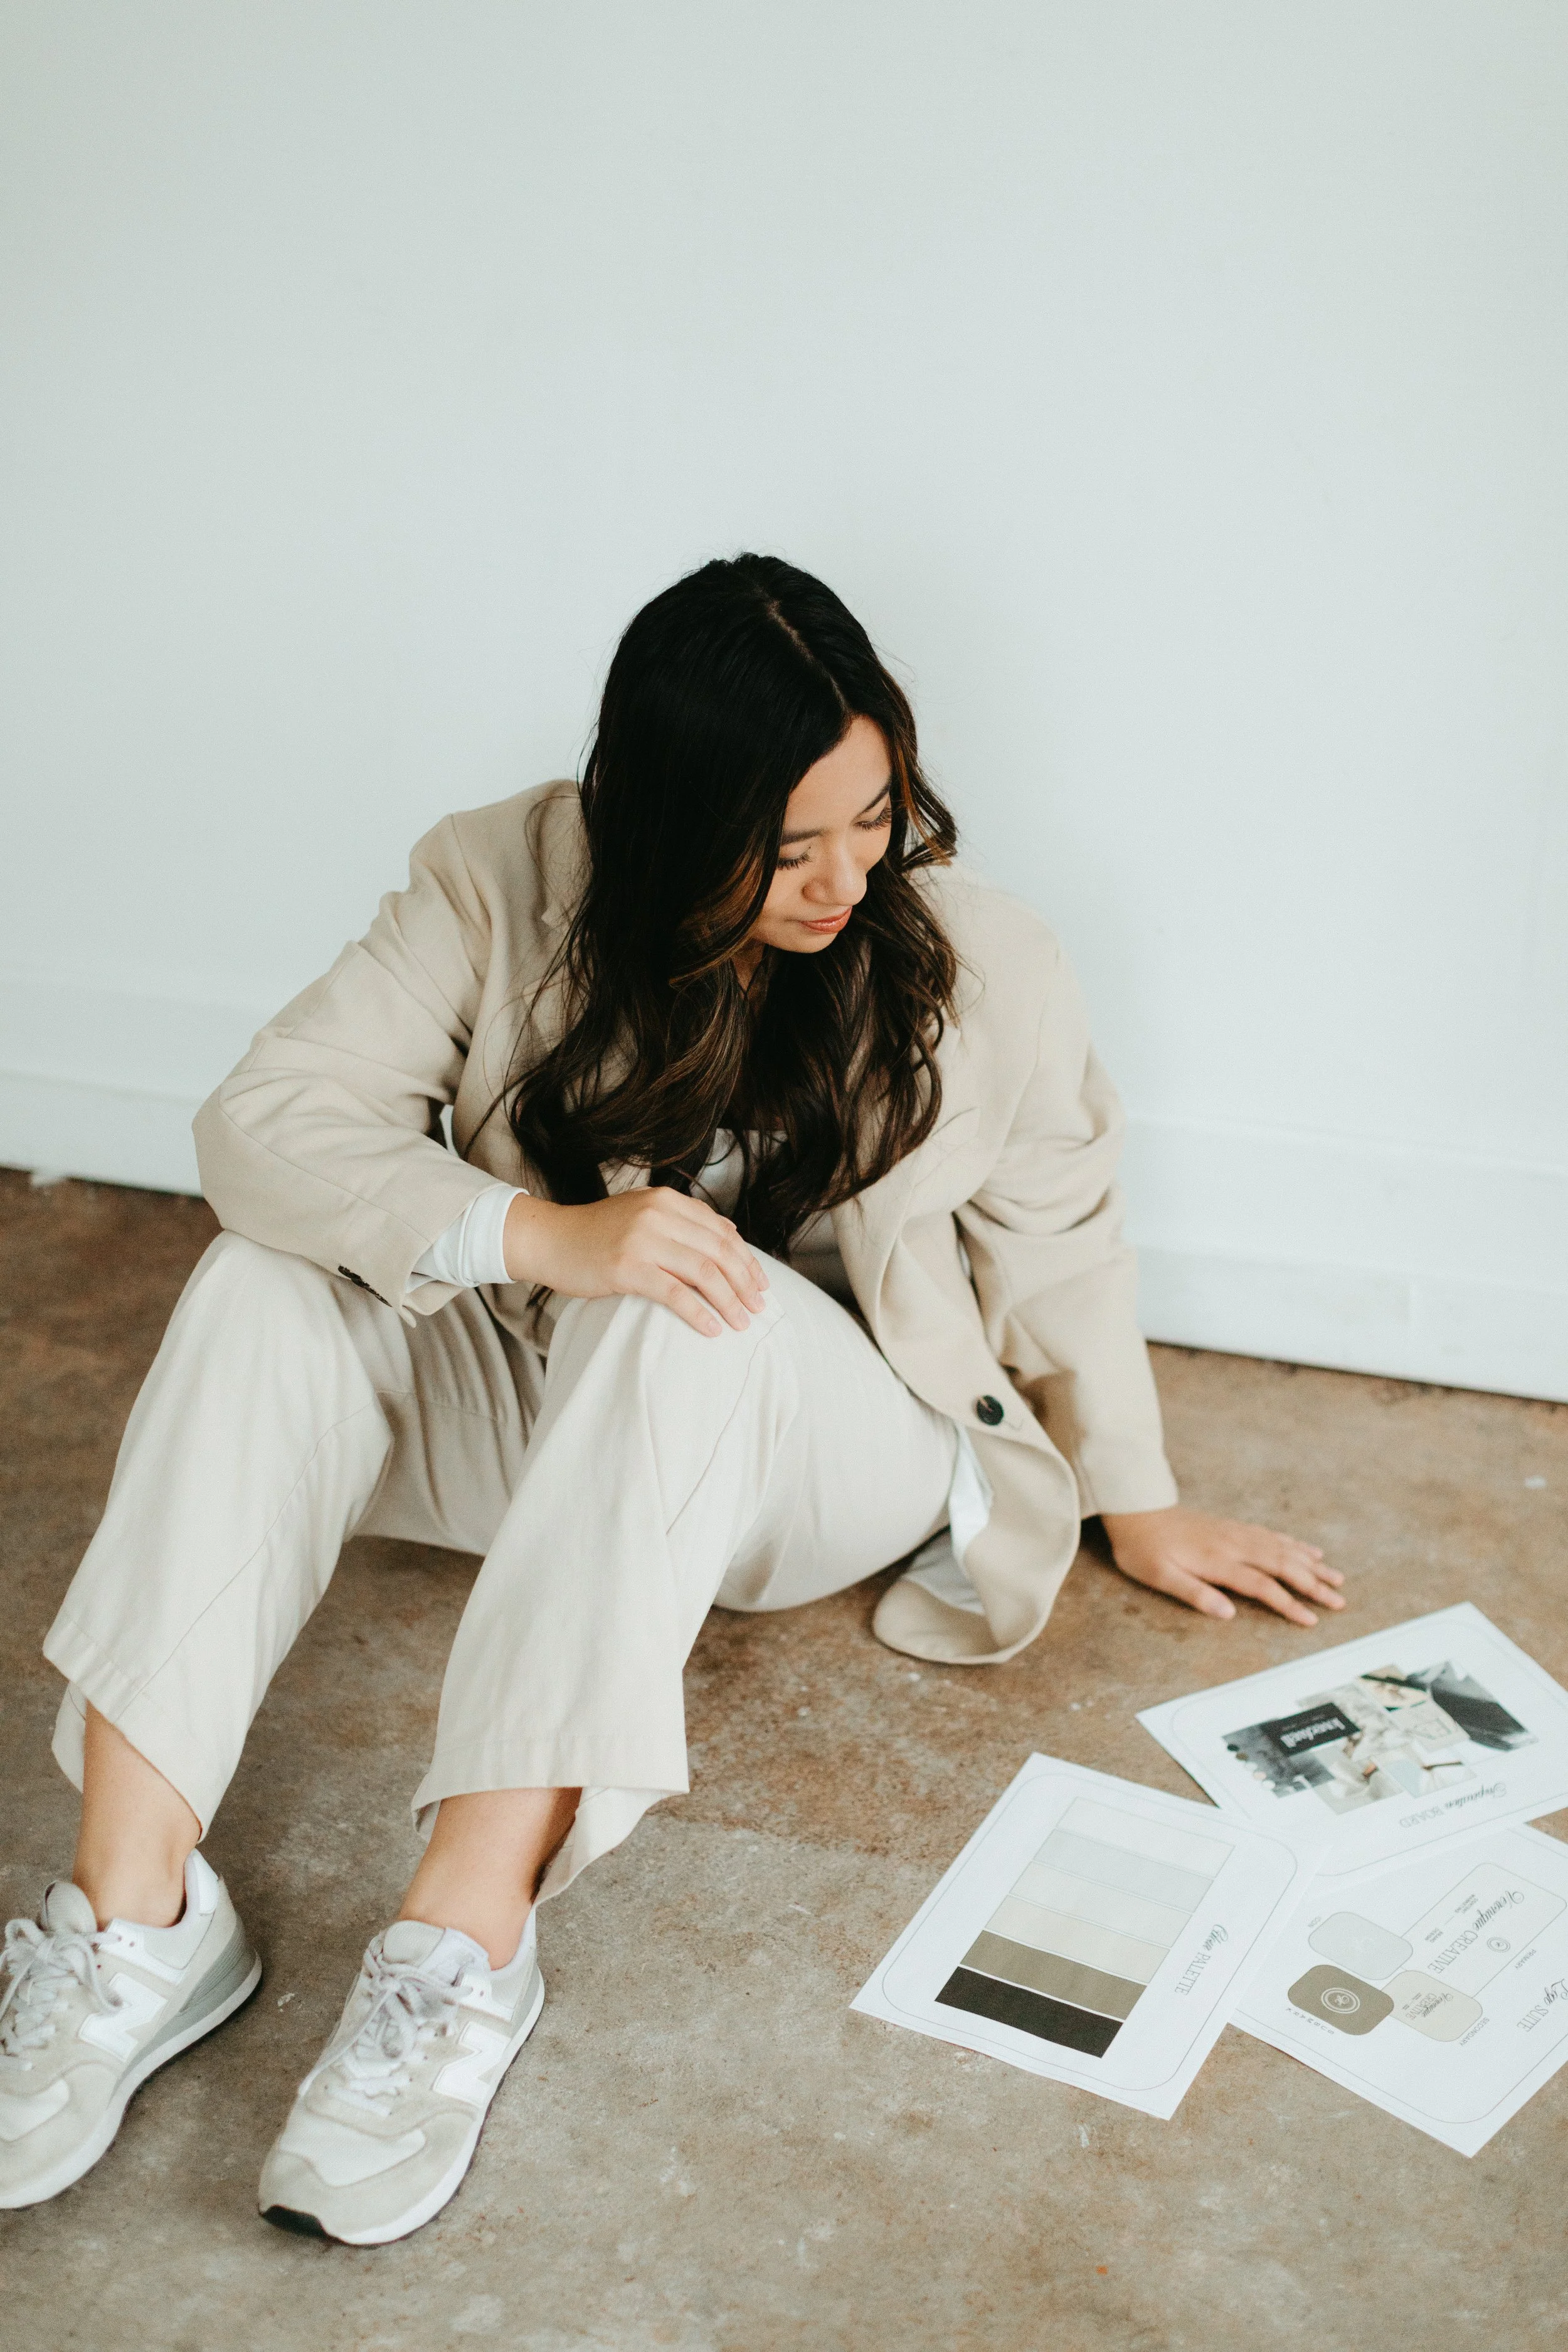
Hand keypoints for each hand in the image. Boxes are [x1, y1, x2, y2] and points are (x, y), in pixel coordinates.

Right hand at [502, 1187, 768, 1337]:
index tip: (761, 1284)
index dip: (746, 1259)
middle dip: (745, 1282)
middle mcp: (658, 1214)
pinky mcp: (627, 1267)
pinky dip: (699, 1313)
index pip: (721, 1231)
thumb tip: (730, 1232)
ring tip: (742, 1322)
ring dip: (729, 1300)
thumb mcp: (642, 1214)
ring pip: (704, 1272)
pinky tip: (712, 1329)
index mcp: (667, 1201)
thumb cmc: (597, 1234)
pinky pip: (675, 1293)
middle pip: (719, 1251)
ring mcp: (642, 1239)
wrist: (550, 1240)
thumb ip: (681, 1220)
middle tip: (759, 1307)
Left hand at [1099, 1504, 1343, 1628]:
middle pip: (1283, 1565)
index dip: (1289, 1604)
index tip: (1311, 1620)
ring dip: (1312, 1564)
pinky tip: (1310, 1550)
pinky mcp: (1233, 1527)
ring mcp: (1236, 1533)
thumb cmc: (1143, 1549)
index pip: (1262, 1586)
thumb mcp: (1159, 1576)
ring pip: (1283, 1548)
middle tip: (1340, 1602)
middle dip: (1314, 1584)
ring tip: (1337, 1578)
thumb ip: (1194, 1594)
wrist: (1136, 1509)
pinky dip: (1295, 1544)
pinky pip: (1272, 1535)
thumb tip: (1227, 1613)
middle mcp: (1233, 1544)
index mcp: (1217, 1561)